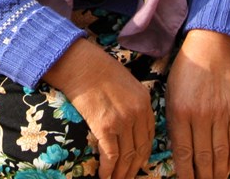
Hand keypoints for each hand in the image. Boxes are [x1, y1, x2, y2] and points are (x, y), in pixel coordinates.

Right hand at [44, 38, 154, 178]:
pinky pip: (110, 156)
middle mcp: (137, 113)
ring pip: (127, 157)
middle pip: (140, 150)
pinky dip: (108, 170)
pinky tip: (104, 177)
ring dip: (121, 174)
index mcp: (144, 101)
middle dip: (133, 169)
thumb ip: (131, 100)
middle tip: (127, 178)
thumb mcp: (124, 80)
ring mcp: (122, 121)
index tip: (138, 164)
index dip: (143, 153)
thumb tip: (126, 119)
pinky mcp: (105, 127)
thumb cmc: (96, 66)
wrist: (80, 62)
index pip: (149, 135)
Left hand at [166, 30, 229, 178]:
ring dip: (218, 172)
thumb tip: (179, 150)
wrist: (210, 48)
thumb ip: (174, 121)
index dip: (185, 173)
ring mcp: (220, 114)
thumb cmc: (185, 71)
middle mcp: (200, 116)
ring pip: (220, 153)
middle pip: (203, 157)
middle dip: (203, 177)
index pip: (183, 152)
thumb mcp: (171, 94)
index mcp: (179, 112)